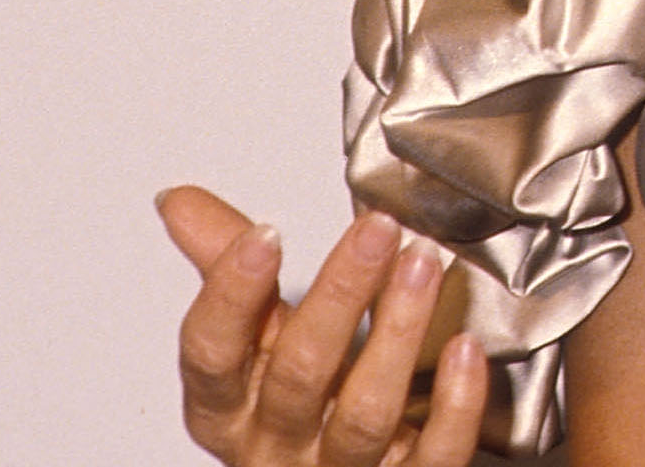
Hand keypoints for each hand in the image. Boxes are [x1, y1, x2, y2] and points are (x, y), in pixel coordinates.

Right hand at [161, 184, 487, 466]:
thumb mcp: (254, 340)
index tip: (265, 234)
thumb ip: (228, 269)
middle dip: (339, 295)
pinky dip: (452, 404)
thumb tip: (179, 202)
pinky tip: (465, 349)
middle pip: (298, 374)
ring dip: (398, 332)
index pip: (211, 356)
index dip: (231, 296)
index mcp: (229, 407)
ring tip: (424, 265)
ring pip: (365, 412)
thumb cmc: (297, 399)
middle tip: (378, 229)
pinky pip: (432, 455)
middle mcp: (277, 446)